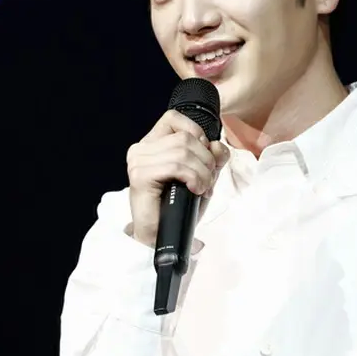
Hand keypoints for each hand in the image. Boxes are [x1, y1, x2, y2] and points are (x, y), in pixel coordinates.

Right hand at [126, 108, 228, 247]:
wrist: (161, 237)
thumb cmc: (177, 208)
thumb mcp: (200, 177)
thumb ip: (211, 159)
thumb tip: (218, 146)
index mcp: (152, 144)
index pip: (174, 118)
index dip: (196, 134)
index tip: (203, 158)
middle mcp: (141, 149)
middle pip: (185, 137)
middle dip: (206, 160)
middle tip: (207, 181)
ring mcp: (138, 161)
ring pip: (183, 151)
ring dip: (202, 172)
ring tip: (202, 188)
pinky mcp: (140, 176)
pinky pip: (176, 166)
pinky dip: (193, 178)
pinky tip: (195, 190)